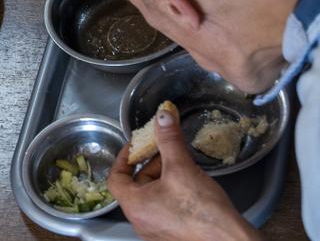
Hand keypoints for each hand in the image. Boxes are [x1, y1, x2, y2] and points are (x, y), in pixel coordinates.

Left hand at [108, 109, 262, 240]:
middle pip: (135, 186)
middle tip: (163, 151)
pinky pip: (162, 209)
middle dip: (149, 166)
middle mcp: (140, 221)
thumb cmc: (203, 211)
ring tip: (179, 166)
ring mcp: (155, 231)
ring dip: (161, 179)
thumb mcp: (182, 168)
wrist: (230, 240)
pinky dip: (169, 194)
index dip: (123, 159)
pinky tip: (188, 185)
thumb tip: (163, 117)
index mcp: (134, 206)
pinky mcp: (171, 235)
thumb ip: (170, 140)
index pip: (115, 178)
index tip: (133, 147)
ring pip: (150, 198)